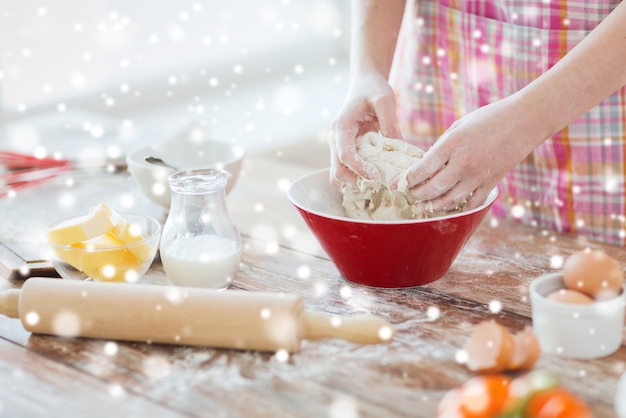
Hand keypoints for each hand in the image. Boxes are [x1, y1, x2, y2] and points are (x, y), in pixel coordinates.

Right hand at [328, 74, 401, 187]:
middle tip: (379, 184)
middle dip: (356, 181)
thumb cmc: (373, 88)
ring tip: (377, 183)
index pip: (345, 155)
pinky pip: (345, 171)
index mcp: (341, 126)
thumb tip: (397, 147)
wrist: (364, 83)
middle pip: (337, 170)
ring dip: (354, 183)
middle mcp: (335, 139)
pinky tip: (374, 177)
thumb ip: (390, 122)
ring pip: (338, 174)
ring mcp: (338, 146)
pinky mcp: (344, 150)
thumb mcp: (385, 99)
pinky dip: (356, 178)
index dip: (359, 169)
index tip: (376, 177)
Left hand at [399, 96, 544, 210]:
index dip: (405, 179)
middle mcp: (463, 163)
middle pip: (431, 189)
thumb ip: (441, 147)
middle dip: (415, 194)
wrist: (524, 120)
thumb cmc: (488, 118)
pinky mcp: (490, 184)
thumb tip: (425, 165)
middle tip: (408, 194)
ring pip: (448, 201)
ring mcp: (478, 176)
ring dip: (432, 206)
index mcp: (451, 145)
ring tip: (423, 205)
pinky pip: (470, 204)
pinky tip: (448, 207)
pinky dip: (457, 208)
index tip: (395, 184)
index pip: (421, 169)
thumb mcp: (458, 126)